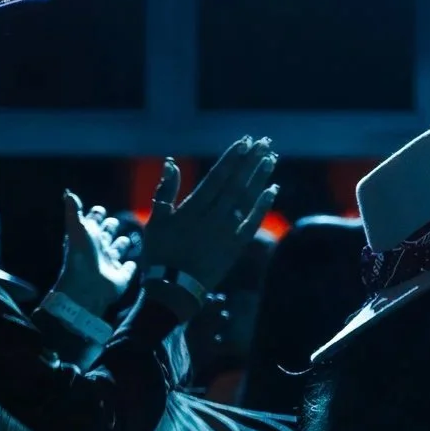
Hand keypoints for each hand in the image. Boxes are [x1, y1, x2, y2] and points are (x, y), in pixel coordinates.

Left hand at [53, 195, 137, 318]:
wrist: (87, 287)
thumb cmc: (81, 255)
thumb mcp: (77, 230)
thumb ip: (74, 212)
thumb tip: (68, 193)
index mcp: (88, 237)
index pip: (93, 222)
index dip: (96, 215)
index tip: (99, 209)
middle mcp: (99, 249)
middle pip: (106, 235)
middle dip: (111, 227)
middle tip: (115, 221)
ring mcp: (110, 263)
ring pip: (118, 250)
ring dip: (122, 244)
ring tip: (127, 239)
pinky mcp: (121, 277)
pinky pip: (128, 269)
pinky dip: (131, 266)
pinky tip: (135, 262)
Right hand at [139, 139, 278, 292]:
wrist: (173, 288)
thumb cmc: (160, 253)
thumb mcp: (156, 220)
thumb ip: (165, 192)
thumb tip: (171, 164)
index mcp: (192, 208)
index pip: (218, 177)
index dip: (233, 159)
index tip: (245, 142)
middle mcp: (213, 217)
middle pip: (236, 183)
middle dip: (250, 161)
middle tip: (265, 142)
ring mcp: (226, 231)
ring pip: (246, 199)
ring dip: (260, 177)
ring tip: (272, 158)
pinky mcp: (236, 246)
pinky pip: (253, 222)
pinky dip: (263, 204)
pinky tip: (273, 188)